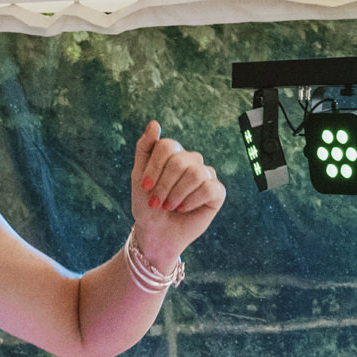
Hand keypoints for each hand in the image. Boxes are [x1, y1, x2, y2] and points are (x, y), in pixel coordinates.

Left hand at [129, 121, 224, 265]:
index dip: (154, 168)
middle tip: (156, 202)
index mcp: (173, 153)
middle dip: (164, 185)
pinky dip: (192, 201)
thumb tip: (155, 123)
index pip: (167, 146)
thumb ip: (144, 148)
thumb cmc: (147, 205)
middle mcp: (191, 160)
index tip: (144, 187)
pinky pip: (209, 188)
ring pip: (195, 173)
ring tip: (169, 206)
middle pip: (179, 161)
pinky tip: (184, 209)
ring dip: (177, 194)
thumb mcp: (139, 176)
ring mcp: (206, 175)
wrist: (157, 233)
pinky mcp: (217, 192)